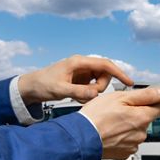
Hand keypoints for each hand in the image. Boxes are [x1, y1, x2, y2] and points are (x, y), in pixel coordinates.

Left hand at [18, 55, 133, 104]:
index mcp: (79, 62)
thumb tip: (96, 94)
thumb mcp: (60, 90)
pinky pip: (92, 87)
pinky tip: (76, 97)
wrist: (30, 87)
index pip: (105, 65)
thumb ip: (78, 92)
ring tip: (78, 97)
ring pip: (99, 82)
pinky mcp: (80, 79)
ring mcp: (82, 72)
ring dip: (94, 92)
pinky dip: (88, 94)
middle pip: (104, 74)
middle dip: (100, 87)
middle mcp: (82, 65)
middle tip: (88, 95)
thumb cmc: (42, 84)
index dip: (119, 72)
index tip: (129, 82)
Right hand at [80, 87, 159, 159]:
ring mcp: (132, 145)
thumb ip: (144, 95)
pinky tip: (110, 132)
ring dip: (127, 125)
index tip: (143, 98)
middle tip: (118, 109)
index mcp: (142, 118)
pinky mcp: (124, 153)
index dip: (152, 100)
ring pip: (135, 131)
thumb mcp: (120, 97)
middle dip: (135, 113)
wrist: (80, 139)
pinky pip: (127, 142)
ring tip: (111, 122)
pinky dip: (120, 137)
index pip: (159, 107)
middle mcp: (141, 134)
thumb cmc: (96, 117)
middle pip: (145, 119)